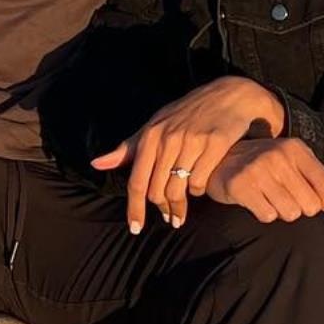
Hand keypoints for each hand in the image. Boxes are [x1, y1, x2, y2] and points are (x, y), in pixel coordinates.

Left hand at [91, 76, 285, 232]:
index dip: (134, 209)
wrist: (228, 95)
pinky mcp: (215, 143)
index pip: (137, 181)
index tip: (135, 228)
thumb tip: (96, 164)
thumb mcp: (155, 125)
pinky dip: (198, 191)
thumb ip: (128, 148)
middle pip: (156, 190)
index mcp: (151, 136)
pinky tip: (199, 190)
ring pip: (177, 189)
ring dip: (179, 208)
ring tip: (181, 215)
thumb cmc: (186, 112)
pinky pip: (200, 181)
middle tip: (169, 219)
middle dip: (162, 210)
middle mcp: (168, 138)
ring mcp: (192, 141)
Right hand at [201, 133, 323, 223]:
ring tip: (271, 200)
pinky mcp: (241, 185)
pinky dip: (265, 214)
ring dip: (282, 212)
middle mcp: (278, 156)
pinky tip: (257, 202)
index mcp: (296, 149)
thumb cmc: (266, 164)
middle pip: (310, 205)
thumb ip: (323, 179)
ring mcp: (258, 170)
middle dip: (301, 209)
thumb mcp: (295, 164)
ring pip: (290, 213)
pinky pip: (267, 215)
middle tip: (287, 200)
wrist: (222, 161)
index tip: (313, 201)